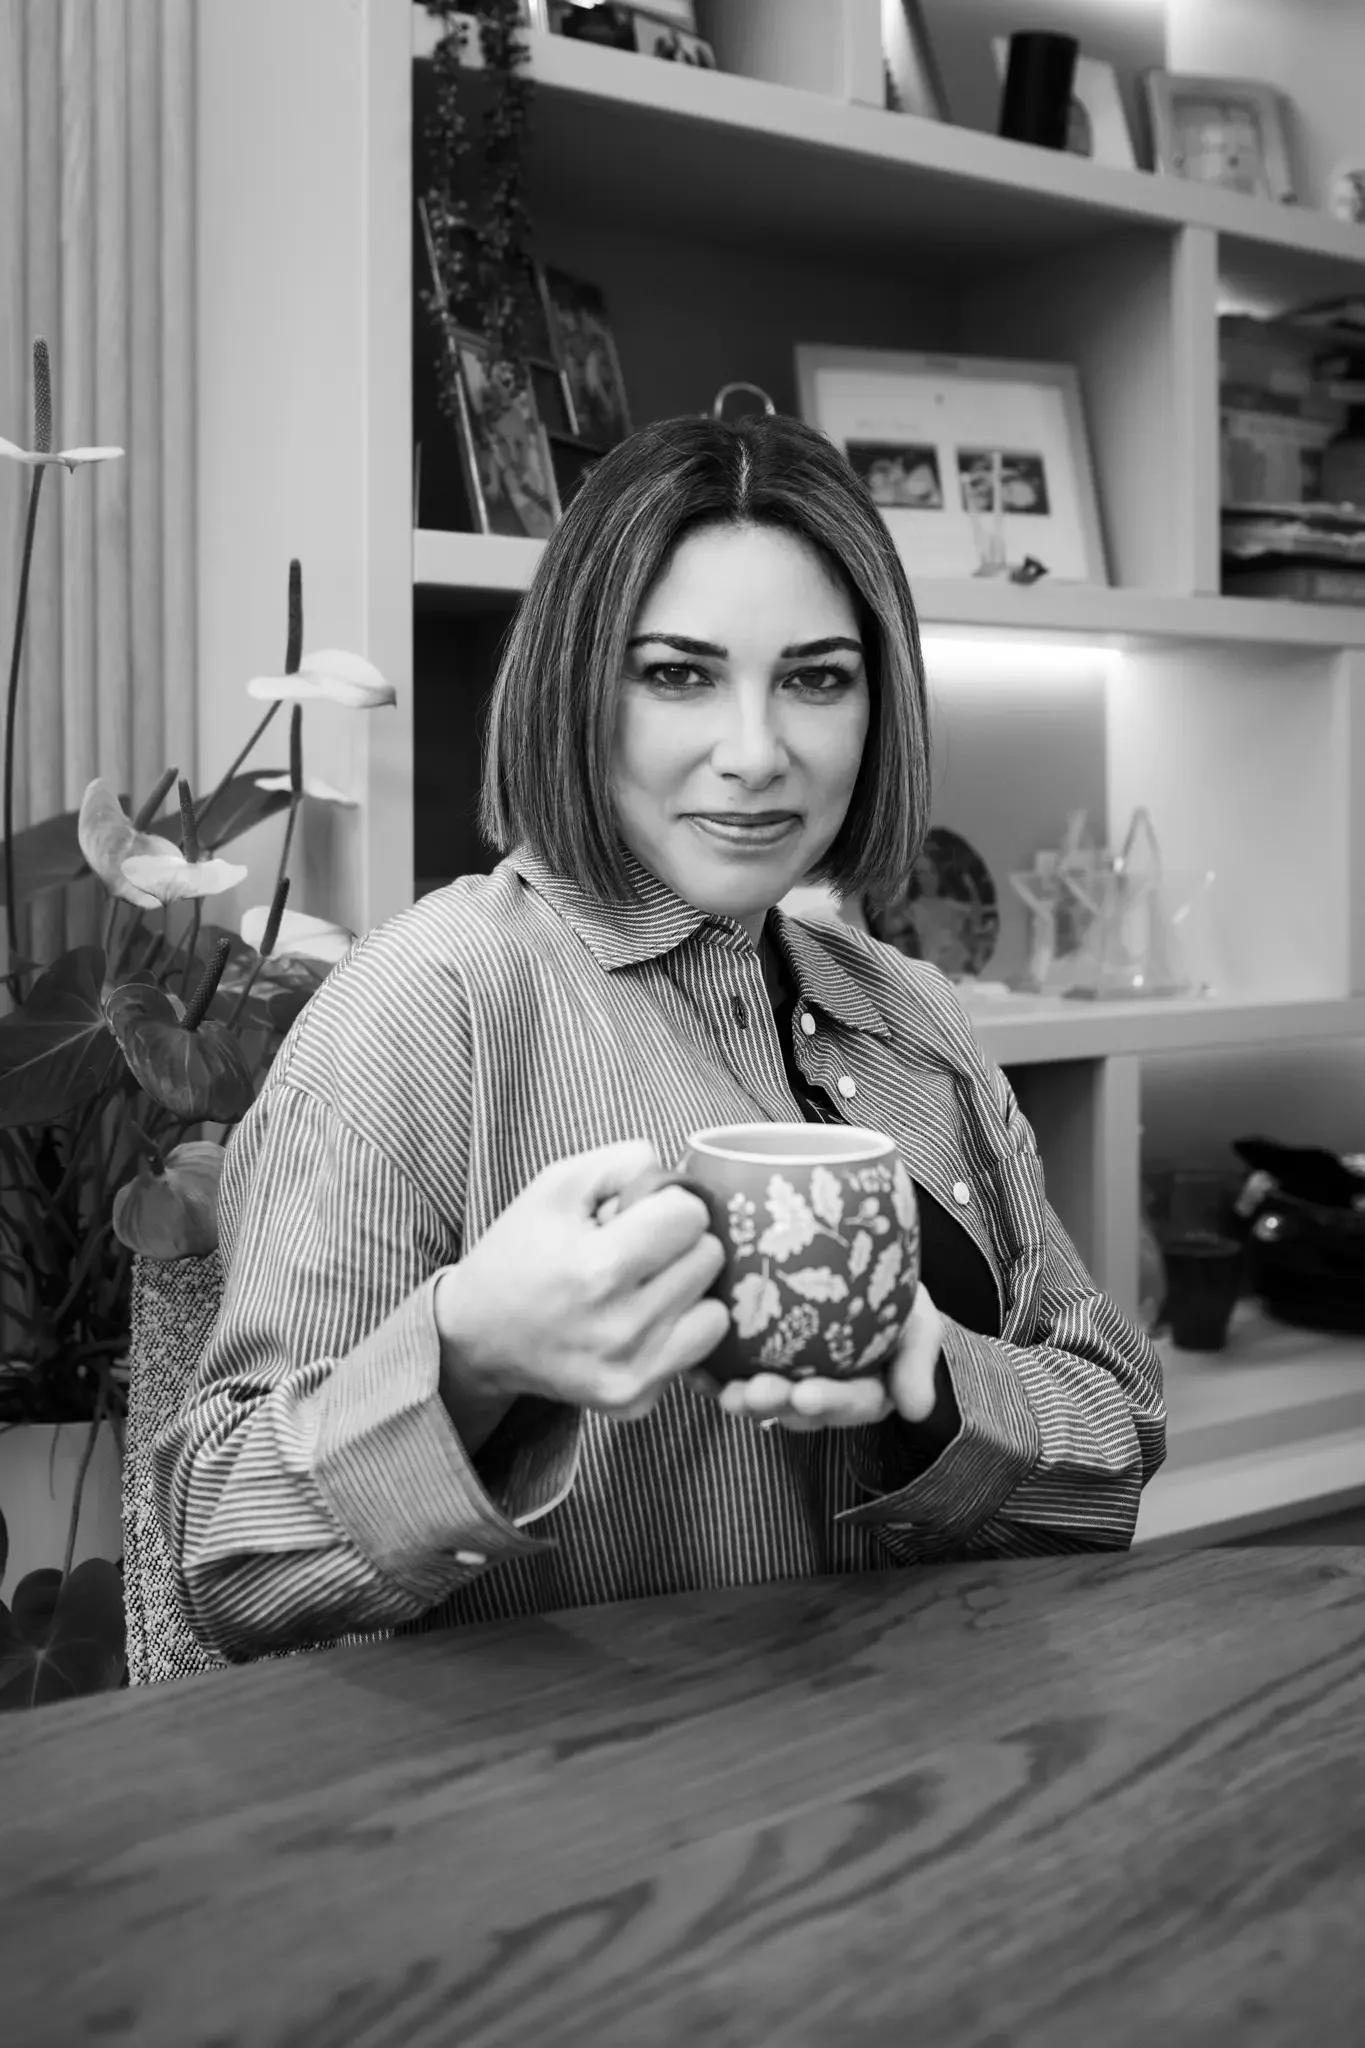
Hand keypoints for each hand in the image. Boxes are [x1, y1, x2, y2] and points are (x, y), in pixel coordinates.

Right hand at [434, 1140, 730, 1429]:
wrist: (477, 1335)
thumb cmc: (520, 1250)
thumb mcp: (558, 1184)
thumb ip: (626, 1162)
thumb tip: (681, 1176)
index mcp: (598, 1268)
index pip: (691, 1216)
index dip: (668, 1204)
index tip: (640, 1215)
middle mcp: (619, 1328)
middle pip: (709, 1259)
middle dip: (681, 1244)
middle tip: (639, 1250)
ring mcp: (630, 1372)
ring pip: (716, 1309)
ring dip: (688, 1290)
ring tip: (644, 1286)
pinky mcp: (636, 1401)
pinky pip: (699, 1351)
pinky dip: (680, 1331)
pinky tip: (639, 1321)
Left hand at [715, 1281, 945, 1433]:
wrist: (858, 1266)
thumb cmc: (892, 1294)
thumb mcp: (918, 1321)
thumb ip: (917, 1360)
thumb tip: (919, 1410)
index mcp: (865, 1392)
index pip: (852, 1402)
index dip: (830, 1402)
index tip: (808, 1394)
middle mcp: (822, 1394)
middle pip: (799, 1407)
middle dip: (775, 1403)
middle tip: (753, 1393)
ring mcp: (786, 1382)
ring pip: (762, 1399)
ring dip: (741, 1397)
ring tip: (723, 1389)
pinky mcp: (751, 1366)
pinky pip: (728, 1376)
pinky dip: (711, 1377)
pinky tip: (695, 1371)